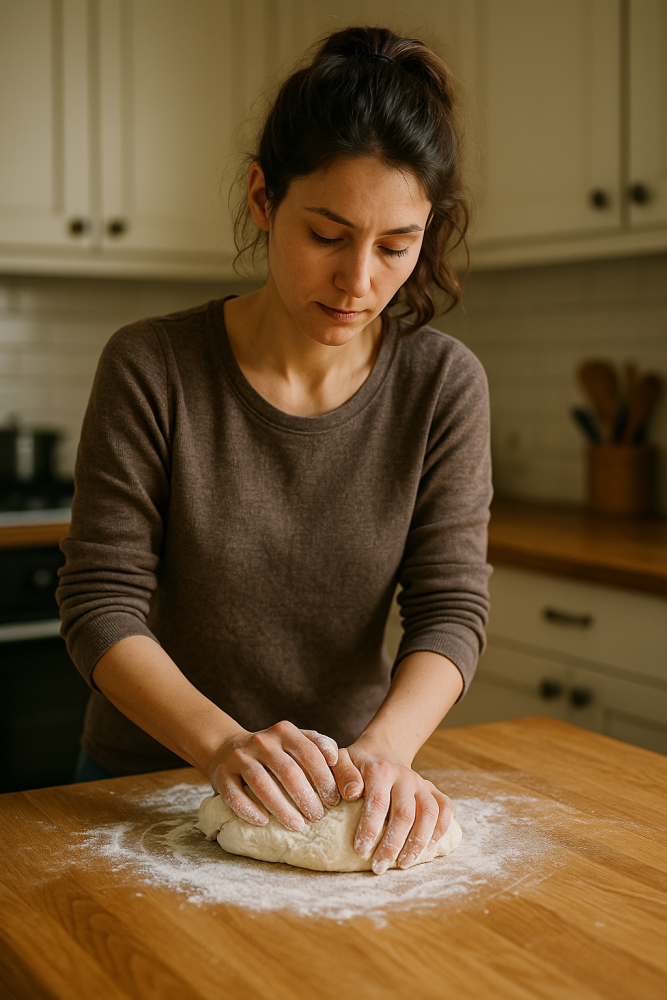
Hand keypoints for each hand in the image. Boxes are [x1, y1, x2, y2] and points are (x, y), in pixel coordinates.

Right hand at [206, 721, 339, 830]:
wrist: (228, 748)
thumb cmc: (273, 751)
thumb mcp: (295, 740)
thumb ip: (318, 745)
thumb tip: (337, 761)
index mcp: (284, 731)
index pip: (309, 753)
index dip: (324, 778)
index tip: (334, 800)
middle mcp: (261, 741)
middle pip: (287, 770)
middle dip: (306, 796)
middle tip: (318, 816)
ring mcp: (239, 756)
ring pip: (261, 783)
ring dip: (281, 808)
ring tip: (297, 825)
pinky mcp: (221, 774)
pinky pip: (234, 795)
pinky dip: (249, 810)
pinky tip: (263, 822)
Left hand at [331, 741, 454, 874]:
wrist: (383, 750)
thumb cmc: (359, 763)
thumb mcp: (342, 761)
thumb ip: (343, 774)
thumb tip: (352, 793)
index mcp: (380, 770)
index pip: (378, 802)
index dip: (370, 829)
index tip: (360, 851)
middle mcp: (405, 776)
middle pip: (404, 813)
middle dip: (392, 844)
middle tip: (379, 867)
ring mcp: (422, 783)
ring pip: (428, 813)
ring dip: (418, 842)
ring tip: (403, 863)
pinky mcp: (433, 790)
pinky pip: (445, 808)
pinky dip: (441, 828)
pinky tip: (428, 848)